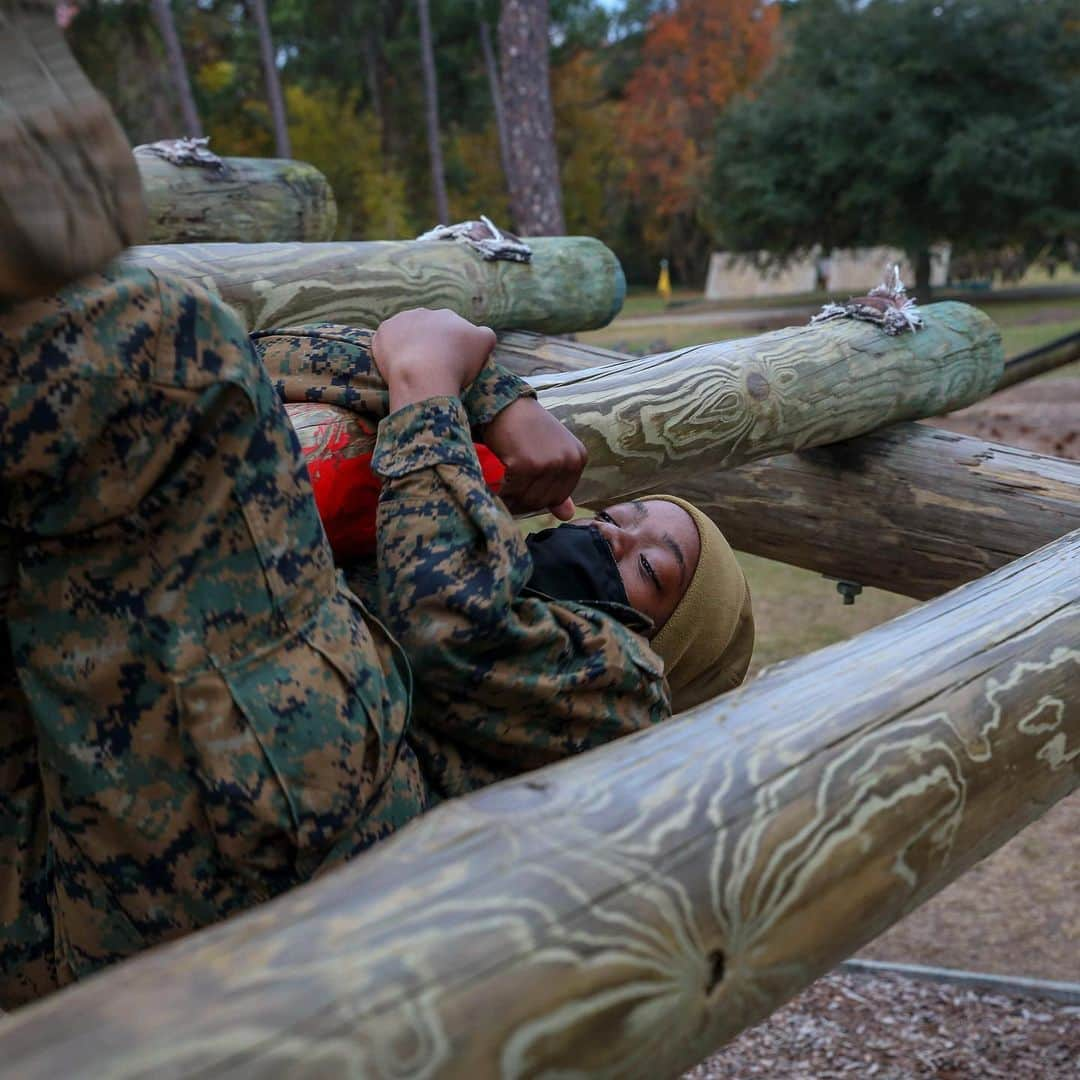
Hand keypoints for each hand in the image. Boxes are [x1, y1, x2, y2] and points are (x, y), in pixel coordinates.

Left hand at [372, 308, 496, 410]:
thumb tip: (480, 333)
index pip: (451, 330)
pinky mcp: (382, 332)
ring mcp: (401, 320)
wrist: (423, 374)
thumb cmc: (457, 362)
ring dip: (408, 346)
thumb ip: (485, 334)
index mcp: (448, 315)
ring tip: (412, 368)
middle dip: (429, 344)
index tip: (450, 365)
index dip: (451, 348)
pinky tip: (396, 367)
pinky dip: (390, 352)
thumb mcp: (484, 344)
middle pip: (427, 330)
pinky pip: (386, 341)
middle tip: (430, 368)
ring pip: (405, 333)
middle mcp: (425, 312)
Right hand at [481, 397, 586, 518]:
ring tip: (500, 489)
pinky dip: (501, 491)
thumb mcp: (550, 452)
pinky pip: (512, 491)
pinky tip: (494, 484)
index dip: (538, 498)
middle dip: (523, 500)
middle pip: (543, 500)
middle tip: (506, 492)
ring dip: (511, 498)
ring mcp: (547, 463)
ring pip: (527, 499)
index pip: (559, 496)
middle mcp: (567, 461)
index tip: (521, 492)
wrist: (504, 403)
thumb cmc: (527, 427)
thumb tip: (568, 515)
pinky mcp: (525, 465)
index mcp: (578, 458)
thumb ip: (559, 485)